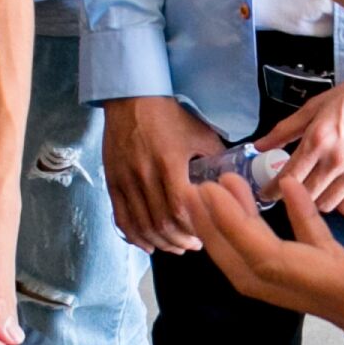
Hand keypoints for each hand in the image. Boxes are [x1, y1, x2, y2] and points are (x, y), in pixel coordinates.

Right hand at [104, 94, 226, 254]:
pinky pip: (121, 217)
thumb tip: (230, 184)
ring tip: (174, 246)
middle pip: (161, 223)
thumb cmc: (168, 115)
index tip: (205, 233)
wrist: (131, 98)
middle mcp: (144, 175)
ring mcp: (125, 180)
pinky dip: (133, 236)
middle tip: (193, 245)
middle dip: (180, 240)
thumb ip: (215, 159)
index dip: (193, 228)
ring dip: (159, 242)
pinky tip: (147, 243)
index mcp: (169, 162)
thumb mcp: (199, 133)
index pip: (181, 208)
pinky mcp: (112, 182)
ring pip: (141, 225)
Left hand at [196, 125, 343, 344]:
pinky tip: (295, 196)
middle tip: (194, 192)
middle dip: (218, 235)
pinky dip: (297, 231)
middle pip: (253, 275)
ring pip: (278, 271)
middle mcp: (333, 302)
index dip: (232, 226)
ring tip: (229, 190)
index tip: (207, 191)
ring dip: (249, 233)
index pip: (268, 260)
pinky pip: (313, 265)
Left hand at [257, 67, 343, 215]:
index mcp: (319, 139)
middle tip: (290, 189)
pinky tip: (337, 190)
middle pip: (304, 196)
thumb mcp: (314, 106)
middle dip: (292, 195)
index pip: (287, 176)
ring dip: (316, 199)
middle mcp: (337, 160)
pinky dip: (340, 203)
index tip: (265, 194)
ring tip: (316, 187)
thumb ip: (285, 129)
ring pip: (326, 205)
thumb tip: (259, 145)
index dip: (271, 190)